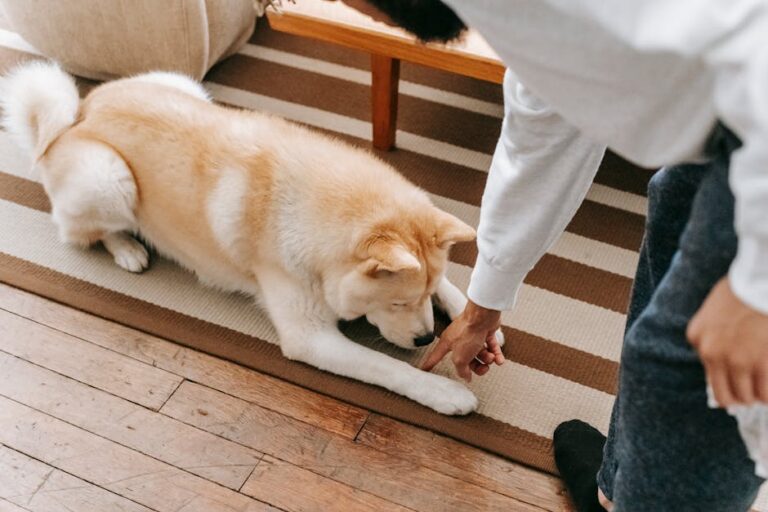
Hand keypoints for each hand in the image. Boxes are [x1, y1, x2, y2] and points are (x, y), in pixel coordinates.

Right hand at [421, 301, 504, 380]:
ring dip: (487, 360)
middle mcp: (459, 340)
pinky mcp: (485, 332)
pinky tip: (500, 360)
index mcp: (448, 343)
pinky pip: (491, 347)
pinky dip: (496, 355)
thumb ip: (461, 370)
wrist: (484, 316)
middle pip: (466, 360)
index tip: (423, 370)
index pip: (436, 356)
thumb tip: (467, 376)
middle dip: (476, 367)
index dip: (429, 364)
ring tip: (491, 358)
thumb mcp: (460, 358)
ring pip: (480, 354)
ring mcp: (473, 336)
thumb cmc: (468, 332)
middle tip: (484, 369)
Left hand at [687, 277, 767, 405]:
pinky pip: (765, 394)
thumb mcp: (714, 310)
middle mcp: (712, 352)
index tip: (738, 378)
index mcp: (697, 337)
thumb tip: (726, 363)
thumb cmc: (743, 289)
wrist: (761, 280)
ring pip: (746, 396)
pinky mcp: (761, 364)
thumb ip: (713, 332)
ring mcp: (737, 360)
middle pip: (724, 394)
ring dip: (757, 395)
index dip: (727, 378)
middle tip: (753, 392)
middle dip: (740, 396)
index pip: (708, 373)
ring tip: (763, 387)